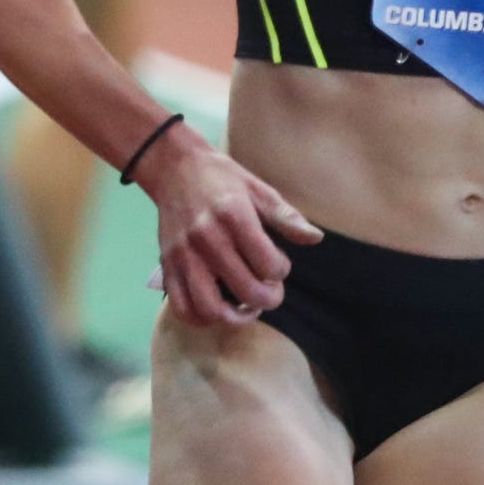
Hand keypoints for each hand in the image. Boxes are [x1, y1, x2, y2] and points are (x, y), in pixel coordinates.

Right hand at [139, 127, 321, 327]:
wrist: (173, 167)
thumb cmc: (222, 178)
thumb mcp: (258, 189)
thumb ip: (286, 217)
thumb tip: (316, 238)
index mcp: (234, 217)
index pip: (270, 267)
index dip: (281, 270)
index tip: (277, 261)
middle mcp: (207, 239)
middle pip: (247, 292)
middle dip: (269, 298)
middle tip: (270, 290)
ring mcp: (183, 255)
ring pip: (211, 309)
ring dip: (234, 316)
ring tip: (243, 305)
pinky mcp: (167, 265)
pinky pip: (183, 308)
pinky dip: (202, 318)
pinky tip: (217, 307)